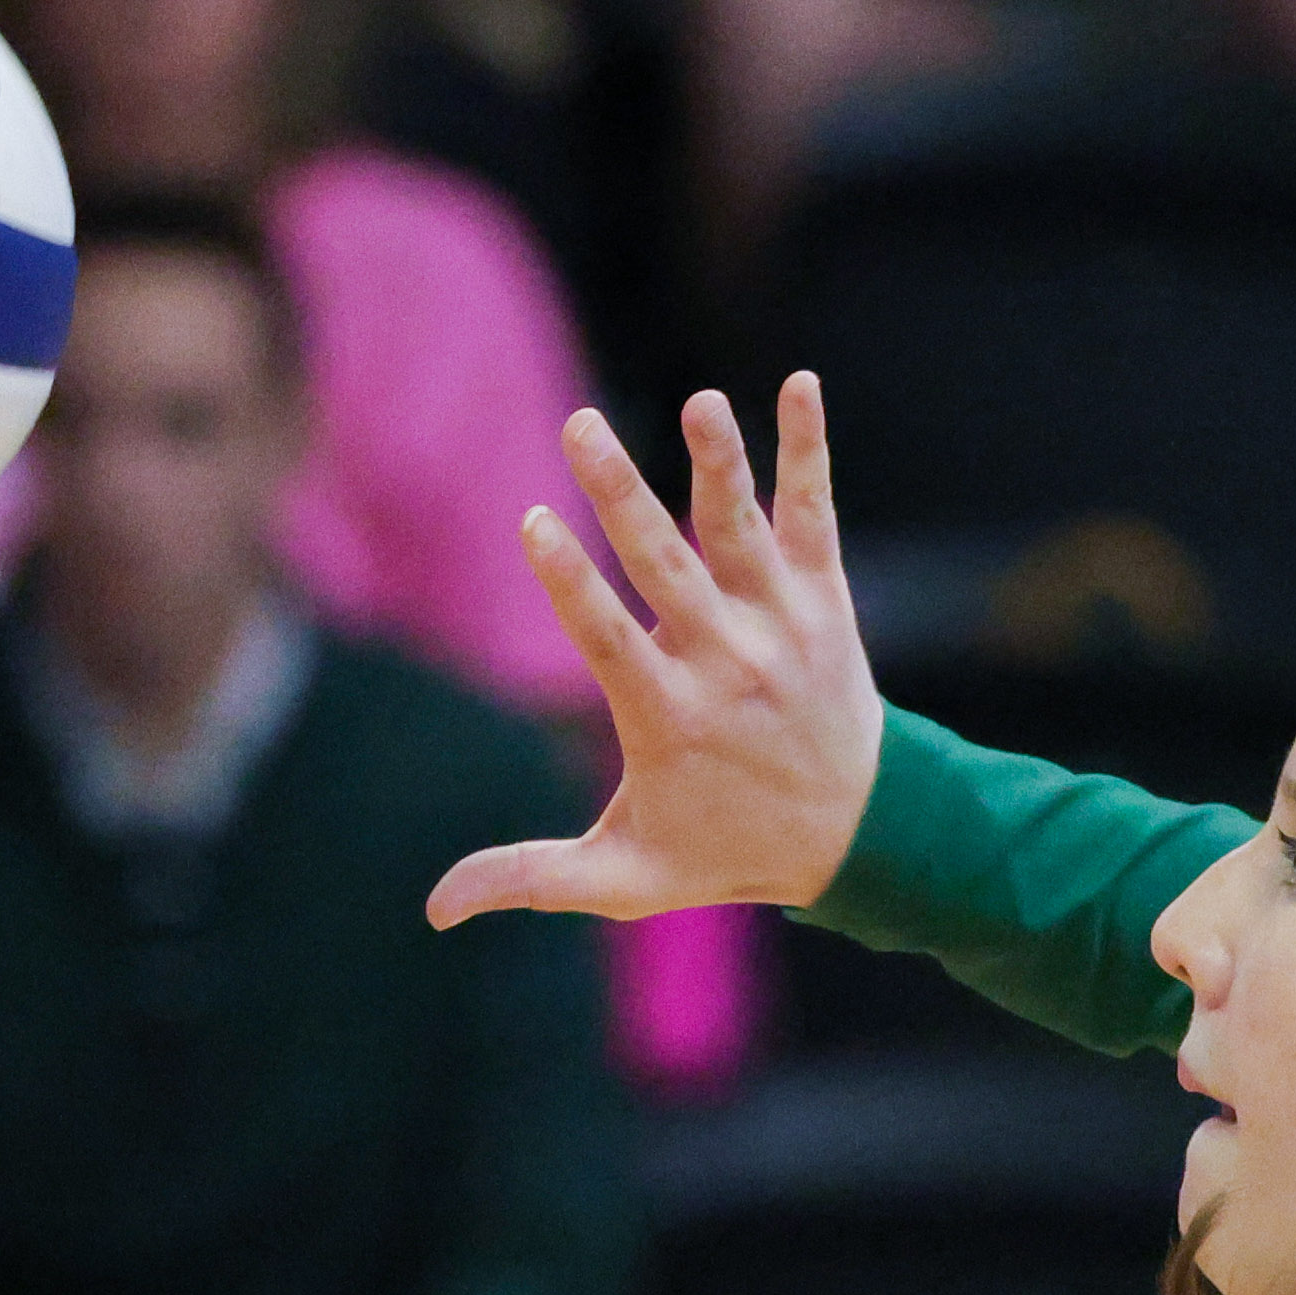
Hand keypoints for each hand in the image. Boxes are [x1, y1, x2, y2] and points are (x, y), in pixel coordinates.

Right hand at [429, 374, 883, 929]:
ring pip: (743, 532)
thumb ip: (531, 879)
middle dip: (620, 495)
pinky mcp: (825, 598)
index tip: (531, 524)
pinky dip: (809, 452)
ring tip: (703, 401)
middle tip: (579, 426)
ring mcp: (781, 623)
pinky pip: (815, 515)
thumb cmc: (727, 850)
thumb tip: (433, 910)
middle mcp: (727, 660)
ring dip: (721, 463)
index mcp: (670, 717)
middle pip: (665, 566)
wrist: (862, 833)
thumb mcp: (628, 878)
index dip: (568, 583)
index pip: (608, 639)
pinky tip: (800, 385)